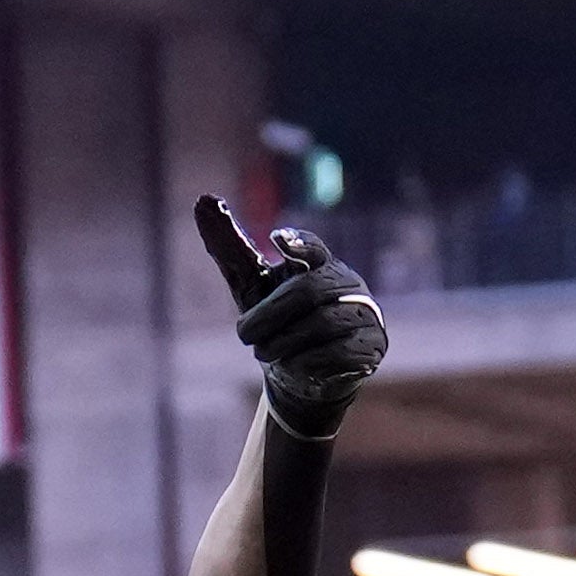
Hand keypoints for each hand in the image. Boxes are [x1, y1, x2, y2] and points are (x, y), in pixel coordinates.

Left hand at [194, 195, 387, 435]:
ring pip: (321, 324)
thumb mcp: (250, 286)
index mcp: (320, 264)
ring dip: (281, 342)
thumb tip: (203, 200)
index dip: (298, 243)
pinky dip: (304, 363)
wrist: (302, 375)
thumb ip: (230, 248)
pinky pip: (336, 354)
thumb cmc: (278, 322)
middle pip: (307, 291)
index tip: (276, 237)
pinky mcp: (372, 347)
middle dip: (268, 315)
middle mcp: (348, 284)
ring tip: (264, 352)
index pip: (313, 248)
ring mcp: (365, 314)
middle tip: (243, 335)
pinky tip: (294, 367)